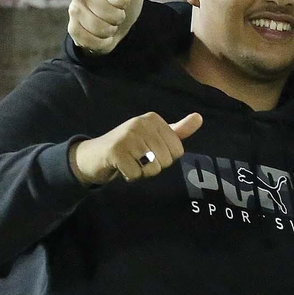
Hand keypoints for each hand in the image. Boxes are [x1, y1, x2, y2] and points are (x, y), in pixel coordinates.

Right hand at [69, 0, 146, 53]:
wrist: (114, 28)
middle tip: (116, 15)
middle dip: (118, 19)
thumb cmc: (124, 3)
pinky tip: (101, 36)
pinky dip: (102, 43)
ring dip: (110, 31)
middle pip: (110, 14)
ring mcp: (73, 11)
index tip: (123, 1)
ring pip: (100, 28)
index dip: (125, 3)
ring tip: (108, 25)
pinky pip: (92, 41)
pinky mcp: (71, 29)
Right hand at [70, 111, 202, 184]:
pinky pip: (137, 174)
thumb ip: (178, 131)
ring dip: (142, 172)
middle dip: (153, 167)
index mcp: (154, 119)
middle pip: (167, 161)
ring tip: (130, 162)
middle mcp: (141, 123)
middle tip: (137, 159)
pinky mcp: (116, 150)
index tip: (148, 152)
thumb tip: (199, 118)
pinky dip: (130, 176)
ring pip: (153, 168)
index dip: (164, 159)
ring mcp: (128, 136)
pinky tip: (121, 167)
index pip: (177, 151)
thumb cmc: (129, 147)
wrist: (94, 155)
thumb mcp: (155, 137)